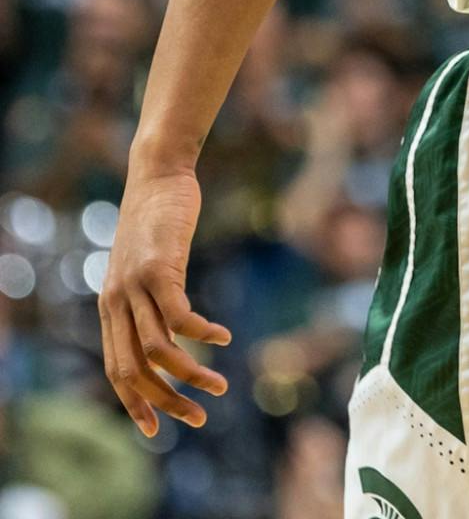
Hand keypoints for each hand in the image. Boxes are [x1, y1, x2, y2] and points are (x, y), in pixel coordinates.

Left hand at [99, 162, 230, 436]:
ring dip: (191, 374)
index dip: (136, 404)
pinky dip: (203, 334)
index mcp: (111, 306)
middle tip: (198, 417)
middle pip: (136, 370)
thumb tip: (172, 332)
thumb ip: (149, 299)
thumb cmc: (157, 218)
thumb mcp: (146, 265)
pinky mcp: (158, 268)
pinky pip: (180, 317)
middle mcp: (116, 301)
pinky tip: (224, 337)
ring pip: (159, 351)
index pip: (117, 371)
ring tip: (220, 385)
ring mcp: (135, 285)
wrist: (157, 171)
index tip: (157, 430)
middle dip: (167, 401)